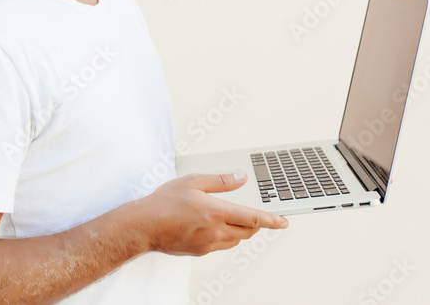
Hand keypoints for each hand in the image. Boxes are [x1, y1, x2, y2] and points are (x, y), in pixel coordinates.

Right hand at [135, 171, 288, 256]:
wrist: (144, 226)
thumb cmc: (164, 203)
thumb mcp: (193, 182)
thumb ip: (220, 181)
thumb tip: (239, 178)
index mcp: (217, 212)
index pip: (253, 218)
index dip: (272, 221)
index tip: (284, 222)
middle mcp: (216, 231)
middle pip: (248, 232)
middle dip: (257, 225)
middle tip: (258, 217)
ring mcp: (209, 244)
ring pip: (235, 240)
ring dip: (240, 231)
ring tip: (232, 218)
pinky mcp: (200, 251)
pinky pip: (220, 245)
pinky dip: (224, 236)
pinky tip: (213, 226)